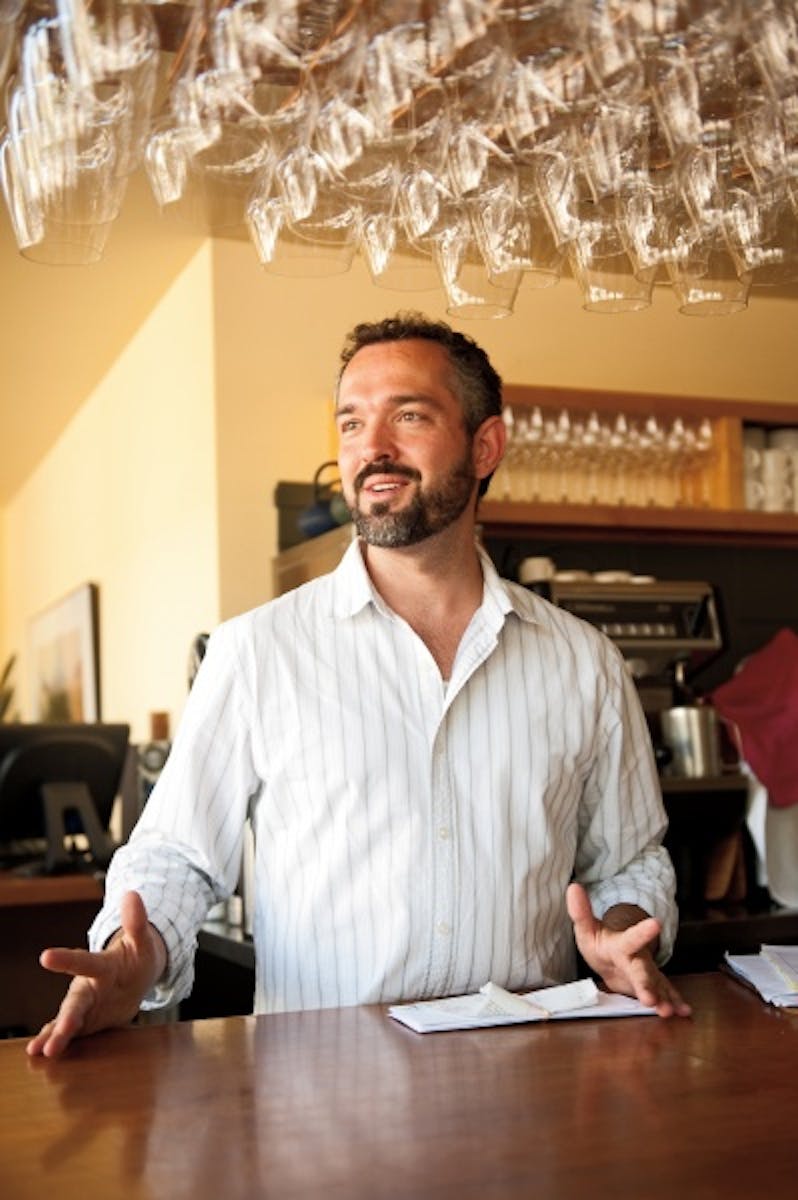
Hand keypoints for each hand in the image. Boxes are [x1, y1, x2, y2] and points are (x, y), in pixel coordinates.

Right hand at [26, 890, 167, 1057]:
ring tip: (42, 1050)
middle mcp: (87, 986)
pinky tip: (39, 1051)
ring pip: (67, 1020)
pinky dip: (54, 1040)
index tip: (46, 956)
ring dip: (56, 1034)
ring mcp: (84, 1006)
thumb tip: (133, 893)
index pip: (84, 961)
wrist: (134, 978)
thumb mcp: (142, 941)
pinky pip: (68, 1033)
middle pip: (76, 1001)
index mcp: (101, 966)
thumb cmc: (136, 958)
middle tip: (59, 1029)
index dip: (66, 959)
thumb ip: (136, 922)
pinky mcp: (84, 1022)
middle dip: (68, 1016)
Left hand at [566, 882, 690, 1018]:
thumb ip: (581, 912)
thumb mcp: (587, 928)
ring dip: (664, 999)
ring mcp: (647, 973)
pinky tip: (684, 1011)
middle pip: (643, 971)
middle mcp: (638, 958)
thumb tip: (573, 887)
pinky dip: (674, 1002)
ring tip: (668, 1011)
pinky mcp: (651, 985)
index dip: (642, 931)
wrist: (615, 952)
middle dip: (647, 985)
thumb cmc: (600, 941)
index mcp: (622, 944)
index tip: (655, 923)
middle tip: (651, 999)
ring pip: (657, 985)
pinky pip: (665, 993)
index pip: (631, 937)